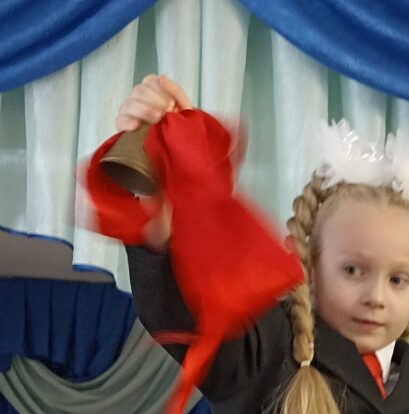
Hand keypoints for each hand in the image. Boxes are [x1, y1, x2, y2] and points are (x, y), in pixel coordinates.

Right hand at [115, 74, 191, 132]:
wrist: (177, 147)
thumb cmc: (179, 125)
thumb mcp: (183, 108)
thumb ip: (175, 91)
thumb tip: (163, 77)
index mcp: (151, 91)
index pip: (149, 80)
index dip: (161, 90)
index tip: (172, 104)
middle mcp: (137, 98)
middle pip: (139, 90)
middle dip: (155, 100)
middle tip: (167, 112)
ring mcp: (128, 110)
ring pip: (130, 103)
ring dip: (145, 110)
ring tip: (157, 120)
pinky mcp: (123, 125)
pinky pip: (120, 119)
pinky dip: (128, 122)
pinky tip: (138, 126)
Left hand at [115, 75, 192, 247]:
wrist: (188, 175)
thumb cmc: (171, 193)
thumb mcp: (162, 206)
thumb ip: (157, 221)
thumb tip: (156, 239)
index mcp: (130, 142)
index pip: (123, 118)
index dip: (129, 116)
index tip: (140, 124)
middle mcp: (138, 122)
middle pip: (134, 100)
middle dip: (145, 104)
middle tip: (161, 115)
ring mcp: (151, 108)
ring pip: (145, 89)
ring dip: (156, 95)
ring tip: (168, 107)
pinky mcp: (166, 100)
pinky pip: (159, 83)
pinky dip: (164, 83)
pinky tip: (167, 84)